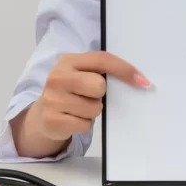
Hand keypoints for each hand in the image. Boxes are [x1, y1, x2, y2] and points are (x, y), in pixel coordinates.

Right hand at [36, 51, 151, 141]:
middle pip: (99, 86)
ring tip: (80, 108)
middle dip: (100, 94)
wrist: (42, 115)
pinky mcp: (51, 120)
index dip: (124, 69)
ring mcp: (52, 99)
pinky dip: (84, 125)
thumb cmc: (72, 91)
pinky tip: (73, 119)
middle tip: (91, 96)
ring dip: (92, 111)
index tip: (142, 81)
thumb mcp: (82, 74)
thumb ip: (102, 71)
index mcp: (68, 60)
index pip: (102, 60)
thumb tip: (140, 80)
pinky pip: (84, 125)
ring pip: (93, 108)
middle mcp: (57, 77)